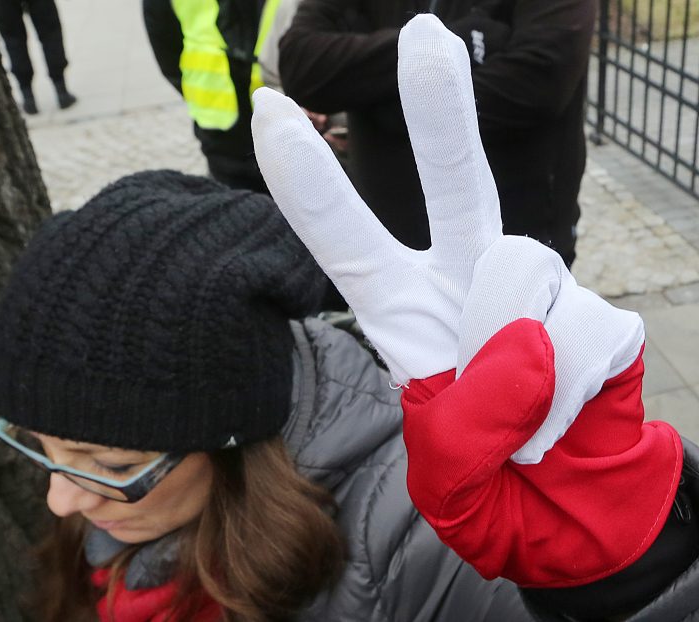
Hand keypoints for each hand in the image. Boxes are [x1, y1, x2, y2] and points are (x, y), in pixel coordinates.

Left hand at [252, 14, 640, 461]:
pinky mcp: (597, 311)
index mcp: (406, 316)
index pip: (349, 243)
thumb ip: (469, 422)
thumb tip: (524, 339)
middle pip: (457, 187)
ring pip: (521, 284)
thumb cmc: (497, 490)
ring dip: (522, 371)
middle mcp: (468, 284)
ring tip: (528, 419)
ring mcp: (535, 291)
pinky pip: (578, 333)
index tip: (273, 112)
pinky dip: (569, 388)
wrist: (576, 511)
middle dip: (438, 115)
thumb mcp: (455, 480)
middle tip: (424, 32)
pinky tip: (569, 408)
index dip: (312, 185)